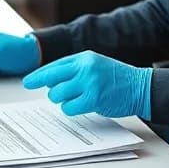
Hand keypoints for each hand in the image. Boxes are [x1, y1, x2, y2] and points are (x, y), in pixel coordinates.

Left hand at [22, 51, 151, 118]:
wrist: (140, 86)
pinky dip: (71, 109)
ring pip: (58, 95)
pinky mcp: (93, 98)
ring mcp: (88, 82)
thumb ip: (75, 69)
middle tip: (56, 95)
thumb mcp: (95, 65)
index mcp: (83, 58)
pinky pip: (69, 108)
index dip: (38, 75)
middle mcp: (84, 67)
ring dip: (63, 100)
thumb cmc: (117, 78)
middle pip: (51, 80)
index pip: (54, 66)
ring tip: (78, 99)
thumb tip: (51, 81)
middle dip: (51, 91)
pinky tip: (82, 106)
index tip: (28, 82)